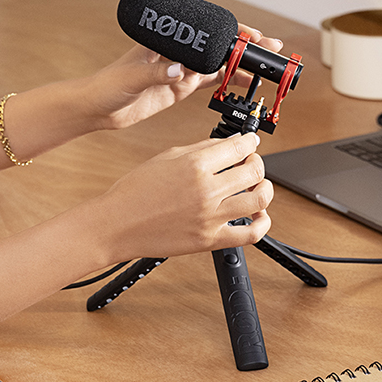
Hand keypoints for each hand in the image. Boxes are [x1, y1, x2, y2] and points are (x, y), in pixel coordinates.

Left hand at [86, 24, 283, 130]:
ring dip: (241, 65)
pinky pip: (210, 82)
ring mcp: (180, 69)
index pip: (205, 31)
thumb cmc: (106, 85)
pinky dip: (229, 83)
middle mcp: (177, 52)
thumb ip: (154, 73)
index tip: (250, 37)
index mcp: (167, 41)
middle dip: (245, 46)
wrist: (96, 107)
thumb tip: (177, 70)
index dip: (231, 33)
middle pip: (217, 46)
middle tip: (271, 49)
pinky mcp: (179, 87)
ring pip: (219, 64)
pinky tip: (246, 84)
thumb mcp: (130, 77)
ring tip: (266, 68)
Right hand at [93, 132, 273, 259]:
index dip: (250, 141)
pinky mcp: (209, 240)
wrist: (117, 224)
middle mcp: (206, 190)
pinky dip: (262, 223)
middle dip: (257, 162)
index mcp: (194, 165)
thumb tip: (227, 144)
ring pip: (259, 200)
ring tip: (258, 186)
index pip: (238, 147)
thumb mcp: (167, 157)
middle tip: (251, 161)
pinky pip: (250, 234)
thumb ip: (201, 149)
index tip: (251, 141)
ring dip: (264, 189)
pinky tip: (258, 214)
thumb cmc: (135, 190)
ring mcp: (210, 217)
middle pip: (253, 171)